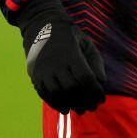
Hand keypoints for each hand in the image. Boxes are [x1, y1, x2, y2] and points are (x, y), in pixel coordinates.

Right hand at [19, 0, 105, 114]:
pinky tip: (64, 108)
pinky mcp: (35, 75)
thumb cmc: (69, 37)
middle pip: (71, 88)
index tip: (101, 99)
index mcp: (71, 54)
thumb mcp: (86, 42)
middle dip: (84, 101)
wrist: (41, 27)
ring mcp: (43, 70)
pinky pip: (44, 94)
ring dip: (70, 105)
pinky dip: (54, 104)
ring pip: (56, 93)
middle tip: (92, 108)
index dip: (95, 91)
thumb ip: (95, 61)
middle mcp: (56, 62)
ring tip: (79, 110)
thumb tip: (101, 81)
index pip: (85, 77)